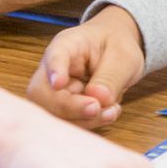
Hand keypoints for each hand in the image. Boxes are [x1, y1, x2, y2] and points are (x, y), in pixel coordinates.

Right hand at [28, 5, 148, 125]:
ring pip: (54, 113)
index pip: (54, 56)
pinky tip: (109, 112)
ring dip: (84, 119)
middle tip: (97, 108)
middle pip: (43, 94)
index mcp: (67, 44)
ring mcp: (54, 90)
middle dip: (70, 107)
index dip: (54, 71)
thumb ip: (111, 76)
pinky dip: (89, 122)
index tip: (58, 84)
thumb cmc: (117, 45)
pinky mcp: (63, 107)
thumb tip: (98, 98)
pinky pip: (68, 121)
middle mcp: (53, 68)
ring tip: (112, 110)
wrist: (118, 49)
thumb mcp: (123, 56)